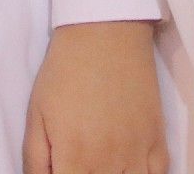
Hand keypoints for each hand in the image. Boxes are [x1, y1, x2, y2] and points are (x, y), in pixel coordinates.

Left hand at [24, 20, 166, 172]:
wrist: (105, 33)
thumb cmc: (66, 71)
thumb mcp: (37, 115)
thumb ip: (35, 161)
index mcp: (75, 157)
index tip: (62, 168)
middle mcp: (110, 162)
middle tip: (77, 161)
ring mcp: (138, 154)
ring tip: (100, 164)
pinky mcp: (158, 141)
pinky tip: (128, 166)